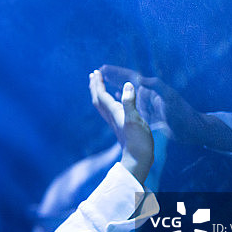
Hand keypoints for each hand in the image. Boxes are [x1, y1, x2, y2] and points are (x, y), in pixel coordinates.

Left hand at [89, 69, 152, 184]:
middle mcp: (111, 116)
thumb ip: (130, 102)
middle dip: (95, 87)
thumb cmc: (137, 140)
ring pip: (102, 105)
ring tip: (100, 85)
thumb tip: (127, 85)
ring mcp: (115, 122)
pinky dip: (110, 102)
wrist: (138, 159)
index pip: (101, 95)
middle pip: (98, 99)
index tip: (95, 72)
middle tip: (93, 76)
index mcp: (113, 112)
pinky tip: (117, 101)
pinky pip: (111, 111)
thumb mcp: (134, 120)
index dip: (97, 83)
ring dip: (100, 94)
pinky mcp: (121, 126)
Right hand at [100, 64, 205, 143]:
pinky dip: (124, 97)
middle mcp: (149, 92)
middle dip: (114, 76)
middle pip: (128, 81)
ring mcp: (149, 102)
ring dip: (117, 85)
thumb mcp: (170, 98)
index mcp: (152, 87)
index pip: (131, 76)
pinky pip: (133, 102)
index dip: (116, 73)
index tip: (103, 69)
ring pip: (129, 90)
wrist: (192, 129)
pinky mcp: (150, 111)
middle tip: (99, 72)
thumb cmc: (182, 114)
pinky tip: (118, 96)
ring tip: (105, 81)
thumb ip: (156, 86)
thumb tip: (138, 78)